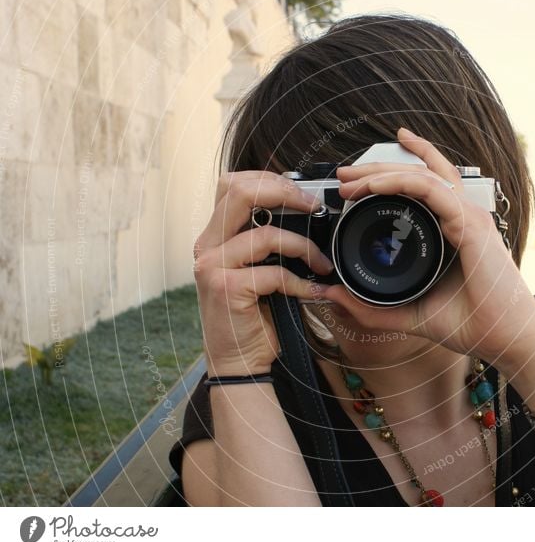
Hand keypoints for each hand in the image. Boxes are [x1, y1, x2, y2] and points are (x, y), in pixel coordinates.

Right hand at [193, 171, 333, 376]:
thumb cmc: (253, 314)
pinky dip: (302, 283)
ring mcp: (212, 266)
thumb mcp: (257, 268)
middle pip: (241, 192)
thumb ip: (267, 240)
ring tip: (322, 264)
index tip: (303, 196)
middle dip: (285, 194)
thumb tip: (307, 211)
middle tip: (314, 209)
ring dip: (304, 247)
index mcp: (214, 235)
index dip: (270, 180)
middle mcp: (206, 246)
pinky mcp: (226, 288)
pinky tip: (314, 292)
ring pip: (266, 234)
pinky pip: (275, 273)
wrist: (238, 361)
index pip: (233, 183)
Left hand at [324, 127, 534, 366]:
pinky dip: (402, 182)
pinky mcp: (472, 224)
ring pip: (423, 176)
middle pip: (418, 176)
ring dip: (384, 171)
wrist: (506, 340)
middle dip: (378, 168)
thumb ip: (371, 308)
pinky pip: (432, 190)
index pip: (423, 189)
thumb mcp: (409, 314)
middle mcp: (462, 217)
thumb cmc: (471, 324)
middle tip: (344, 175)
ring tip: (351, 179)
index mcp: (453, 230)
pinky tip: (375, 185)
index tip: (352, 187)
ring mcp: (469, 217)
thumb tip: (332, 295)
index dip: (388, 179)